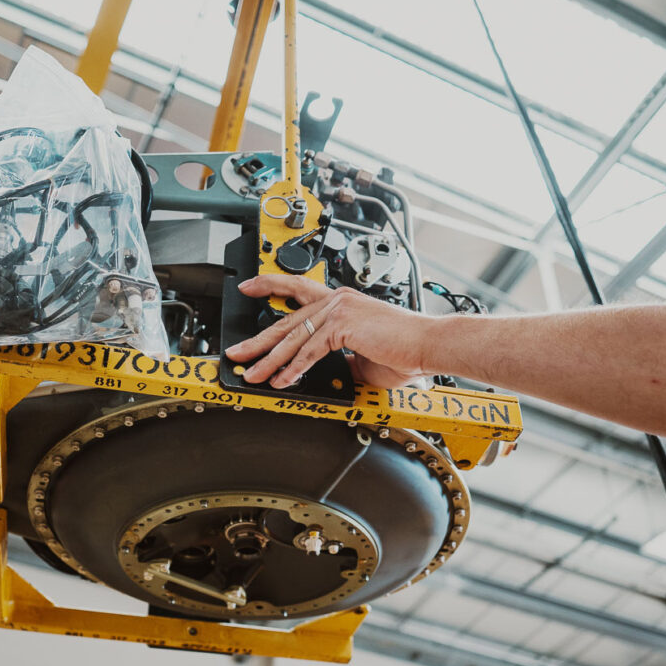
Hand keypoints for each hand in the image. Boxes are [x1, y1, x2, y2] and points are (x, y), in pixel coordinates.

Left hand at [221, 275, 434, 389]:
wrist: (428, 347)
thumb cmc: (405, 351)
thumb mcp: (363, 355)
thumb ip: (341, 358)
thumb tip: (327, 370)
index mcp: (341, 302)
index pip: (298, 288)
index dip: (270, 285)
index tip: (248, 286)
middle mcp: (337, 301)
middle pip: (286, 320)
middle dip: (257, 340)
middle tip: (237, 352)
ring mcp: (339, 310)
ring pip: (293, 338)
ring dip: (269, 360)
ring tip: (252, 374)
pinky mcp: (343, 325)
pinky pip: (309, 350)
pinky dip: (294, 368)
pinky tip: (282, 379)